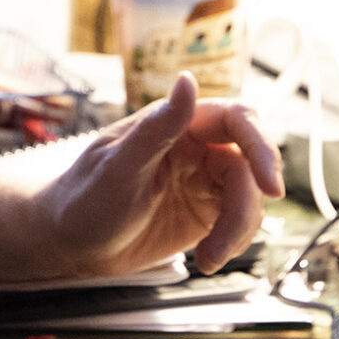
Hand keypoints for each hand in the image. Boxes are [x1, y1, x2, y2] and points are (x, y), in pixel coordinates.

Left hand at [29, 73, 282, 275]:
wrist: (69, 244)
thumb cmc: (83, 199)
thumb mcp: (118, 166)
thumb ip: (157, 127)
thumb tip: (187, 79)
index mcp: (177, 124)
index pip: (236, 119)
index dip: (260, 146)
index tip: (269, 184)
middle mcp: (197, 147)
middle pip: (250, 164)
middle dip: (252, 200)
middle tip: (238, 233)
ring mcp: (204, 181)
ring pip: (248, 197)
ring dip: (238, 231)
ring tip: (208, 259)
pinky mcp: (206, 212)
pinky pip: (238, 222)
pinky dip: (233, 244)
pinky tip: (207, 259)